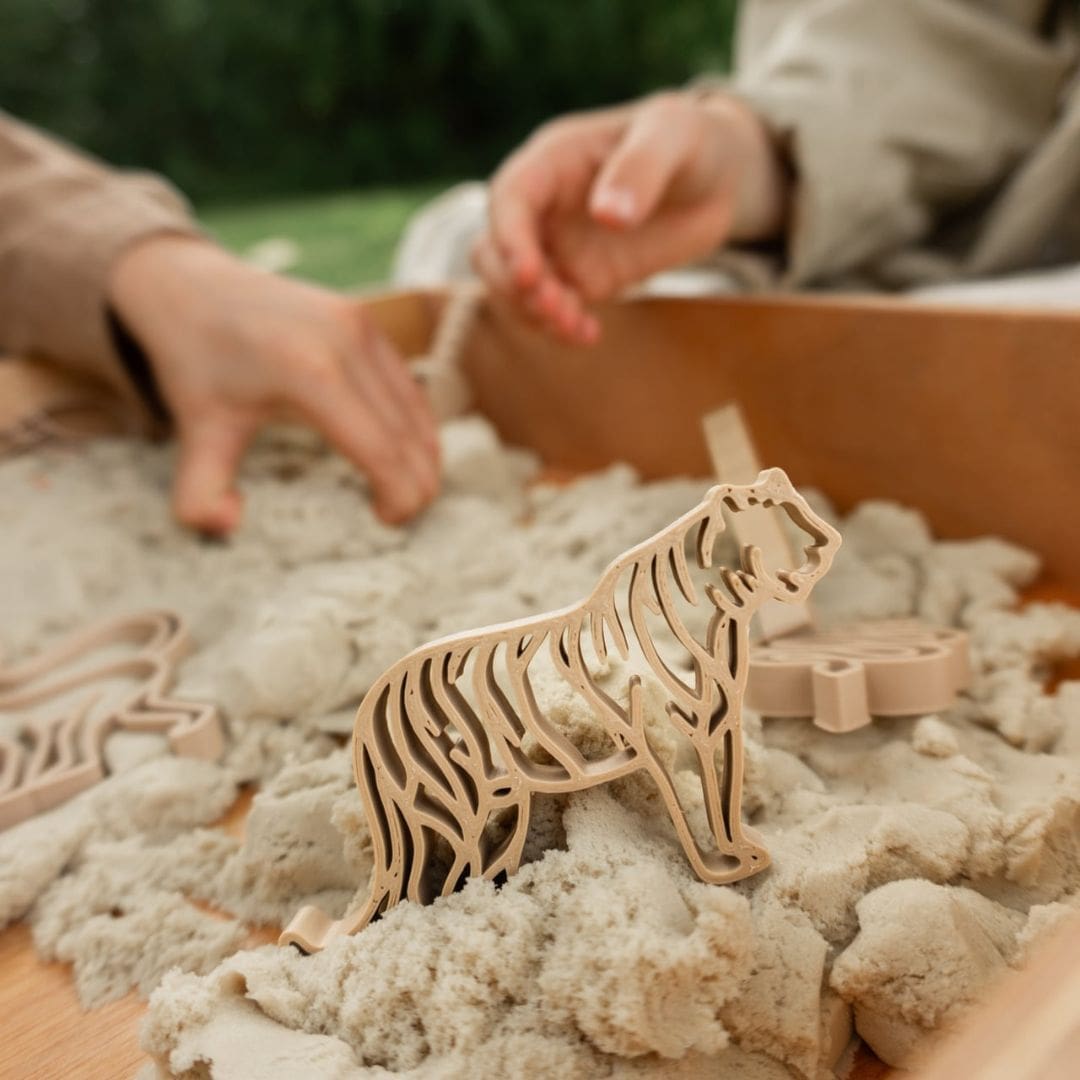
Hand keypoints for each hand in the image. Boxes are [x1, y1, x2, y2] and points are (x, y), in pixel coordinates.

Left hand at [108, 237, 438, 533]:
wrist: (188, 285)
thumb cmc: (196, 362)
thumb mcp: (195, 431)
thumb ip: (200, 493)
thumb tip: (227, 527)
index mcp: (310, 372)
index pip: (381, 450)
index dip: (399, 496)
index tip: (387, 522)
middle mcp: (347, 343)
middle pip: (409, 434)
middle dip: (416, 484)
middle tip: (400, 517)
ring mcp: (362, 326)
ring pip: (417, 410)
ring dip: (423, 457)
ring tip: (405, 490)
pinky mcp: (367, 322)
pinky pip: (407, 386)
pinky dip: (415, 426)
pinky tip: (403, 453)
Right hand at [473, 90, 787, 343]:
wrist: (718, 176)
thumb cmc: (690, 139)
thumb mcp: (674, 136)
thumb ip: (641, 169)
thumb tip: (608, 215)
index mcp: (553, 160)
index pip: (509, 198)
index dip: (509, 238)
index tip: (529, 275)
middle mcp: (544, 206)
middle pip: (494, 250)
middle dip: (514, 285)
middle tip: (557, 308)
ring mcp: (559, 246)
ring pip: (514, 288)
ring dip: (533, 314)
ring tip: (577, 327)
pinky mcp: (581, 279)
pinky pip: (552, 310)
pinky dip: (560, 328)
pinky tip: (588, 335)